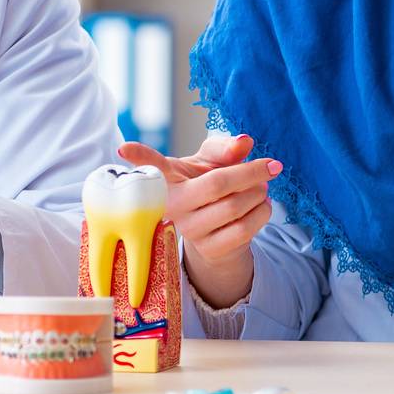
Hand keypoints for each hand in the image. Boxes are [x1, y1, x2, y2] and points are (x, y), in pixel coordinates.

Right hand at [119, 134, 281, 308]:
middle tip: (270, 166)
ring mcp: (189, 230)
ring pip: (234, 207)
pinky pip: (243, 230)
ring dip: (259, 193)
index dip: (140, 157)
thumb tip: (244, 143)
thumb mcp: (212, 162)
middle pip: (217, 184)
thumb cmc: (208, 185)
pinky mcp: (208, 250)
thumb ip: (225, 148)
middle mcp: (173, 205)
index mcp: (169, 177)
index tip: (123, 149)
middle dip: (251, 172)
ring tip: (263, 187)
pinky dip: (262, 214)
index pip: (153, 166)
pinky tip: (262, 206)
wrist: (215, 228)